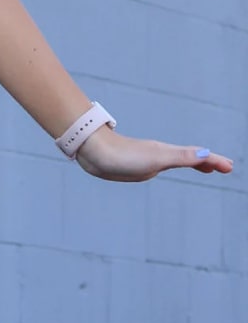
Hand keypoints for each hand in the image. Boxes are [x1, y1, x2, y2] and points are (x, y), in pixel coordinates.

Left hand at [74, 125, 234, 181]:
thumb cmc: (123, 155)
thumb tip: (207, 154)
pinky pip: (159, 165)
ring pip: (175, 160)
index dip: (214, 161)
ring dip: (192, 163)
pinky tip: (159, 170)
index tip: (229, 168)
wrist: (93, 152)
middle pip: (190, 156)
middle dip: (207, 161)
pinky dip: (171, 166)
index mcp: (168, 152)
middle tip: (222, 167)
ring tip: (204, 167)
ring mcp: (147, 159)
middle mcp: (160, 154)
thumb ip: (181, 157)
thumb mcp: (156, 158)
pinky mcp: (133, 165)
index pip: (198, 156)